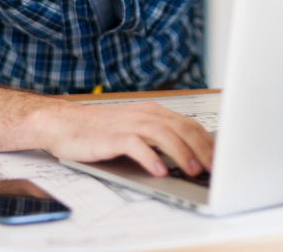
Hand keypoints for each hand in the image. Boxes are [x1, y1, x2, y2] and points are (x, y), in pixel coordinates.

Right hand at [43, 100, 213, 177]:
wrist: (63, 124)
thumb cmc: (99, 130)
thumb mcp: (135, 130)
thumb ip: (158, 138)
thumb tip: (188, 156)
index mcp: (153, 112)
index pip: (188, 124)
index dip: (207, 142)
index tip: (219, 159)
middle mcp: (144, 114)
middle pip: (181, 128)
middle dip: (201, 148)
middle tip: (213, 168)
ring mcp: (128, 123)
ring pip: (163, 134)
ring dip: (181, 152)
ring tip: (192, 170)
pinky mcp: (112, 136)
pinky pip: (135, 145)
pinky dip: (150, 157)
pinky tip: (159, 170)